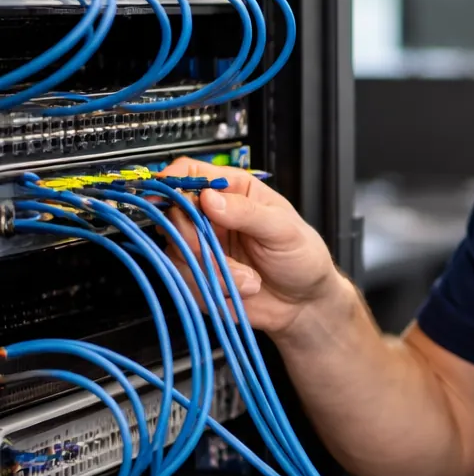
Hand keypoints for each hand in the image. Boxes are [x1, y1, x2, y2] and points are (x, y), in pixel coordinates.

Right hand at [160, 156, 341, 337]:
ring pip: (178, 252)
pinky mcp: (199, 276)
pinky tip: (244, 288)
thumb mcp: (283, 229)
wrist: (304, 302)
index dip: (173, 181)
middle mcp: (212, 217)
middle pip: (174, 214)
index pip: (192, 173)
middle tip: (217, 252)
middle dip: (192, 237)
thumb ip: (246, 212)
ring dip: (213, 270)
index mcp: (234, 191)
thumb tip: (209, 198)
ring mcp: (202, 247)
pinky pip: (187, 280)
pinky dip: (216, 288)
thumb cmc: (302, 256)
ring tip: (250, 278)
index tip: (167, 196)